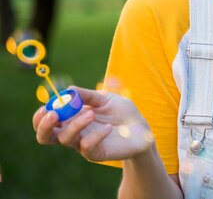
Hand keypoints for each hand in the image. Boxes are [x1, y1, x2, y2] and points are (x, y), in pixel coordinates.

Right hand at [33, 86, 152, 161]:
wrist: (141, 128)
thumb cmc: (121, 112)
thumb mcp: (104, 99)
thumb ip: (87, 95)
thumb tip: (69, 89)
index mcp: (71, 119)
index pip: (46, 121)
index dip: (40, 116)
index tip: (46, 107)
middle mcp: (73, 133)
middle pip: (45, 136)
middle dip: (44, 126)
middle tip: (54, 114)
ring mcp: (82, 144)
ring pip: (66, 139)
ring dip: (76, 124)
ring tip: (92, 114)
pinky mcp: (95, 153)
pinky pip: (86, 146)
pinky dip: (96, 135)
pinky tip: (109, 127)